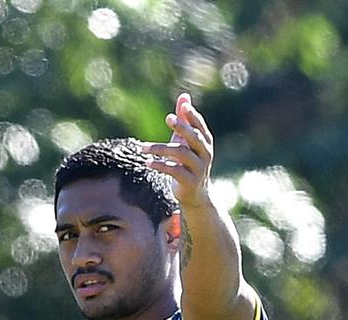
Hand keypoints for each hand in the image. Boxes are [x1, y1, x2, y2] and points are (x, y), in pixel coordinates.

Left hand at [143, 93, 214, 208]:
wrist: (194, 195)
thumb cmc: (188, 162)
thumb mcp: (186, 141)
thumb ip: (184, 120)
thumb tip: (184, 96)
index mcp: (205, 142)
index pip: (200, 126)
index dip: (193, 116)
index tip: (183, 106)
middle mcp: (205, 154)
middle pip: (194, 138)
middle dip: (182, 127)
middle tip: (168, 118)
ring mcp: (198, 168)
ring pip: (181, 153)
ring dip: (161, 149)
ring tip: (142, 148)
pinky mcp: (189, 181)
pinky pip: (174, 170)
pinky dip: (160, 165)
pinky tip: (148, 162)